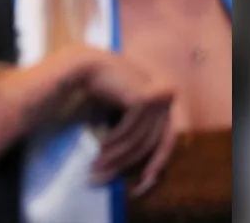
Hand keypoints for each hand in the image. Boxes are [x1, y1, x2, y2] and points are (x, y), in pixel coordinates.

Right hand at [82, 52, 177, 194]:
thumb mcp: (121, 113)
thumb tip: (143, 170)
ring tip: (96, 165)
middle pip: (152, 144)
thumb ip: (133, 132)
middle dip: (129, 164)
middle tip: (110, 177)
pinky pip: (131, 131)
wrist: (83, 65)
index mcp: (164, 102)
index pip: (167, 140)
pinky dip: (114, 142)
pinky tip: (100, 148)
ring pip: (139, 140)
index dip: (157, 163)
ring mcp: (157, 98)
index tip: (144, 183)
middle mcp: (166, 99)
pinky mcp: (145, 99)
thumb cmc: (99, 89)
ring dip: (116, 156)